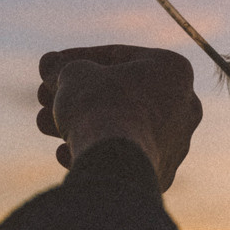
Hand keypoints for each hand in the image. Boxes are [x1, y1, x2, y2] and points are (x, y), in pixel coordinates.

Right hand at [36, 45, 201, 190]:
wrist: (115, 163)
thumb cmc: (100, 108)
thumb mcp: (73, 76)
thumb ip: (64, 68)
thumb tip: (49, 64)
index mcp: (174, 70)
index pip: (118, 57)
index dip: (76, 59)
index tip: (50, 67)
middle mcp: (184, 105)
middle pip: (120, 93)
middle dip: (77, 95)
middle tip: (44, 98)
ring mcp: (176, 142)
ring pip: (121, 124)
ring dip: (81, 122)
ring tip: (45, 125)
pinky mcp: (162, 172)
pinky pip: (125, 154)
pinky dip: (97, 150)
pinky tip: (66, 154)